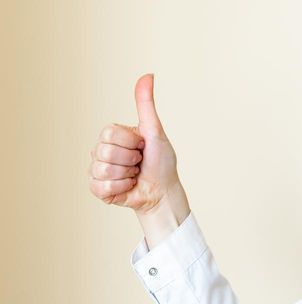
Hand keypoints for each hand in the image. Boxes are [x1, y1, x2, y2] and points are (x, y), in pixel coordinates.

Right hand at [89, 74, 189, 246]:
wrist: (163, 190)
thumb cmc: (161, 161)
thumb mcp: (155, 130)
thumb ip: (146, 104)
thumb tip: (148, 74)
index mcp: (113, 135)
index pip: (109, 133)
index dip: (131, 142)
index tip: (142, 146)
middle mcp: (101, 150)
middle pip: (104, 151)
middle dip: (130, 159)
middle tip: (139, 162)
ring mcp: (97, 169)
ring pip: (102, 169)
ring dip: (126, 174)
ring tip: (134, 174)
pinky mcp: (97, 188)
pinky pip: (100, 186)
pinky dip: (121, 188)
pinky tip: (128, 186)